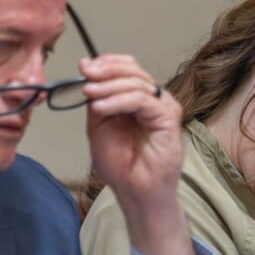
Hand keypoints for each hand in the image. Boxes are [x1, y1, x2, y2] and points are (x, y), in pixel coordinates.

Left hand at [80, 55, 194, 254]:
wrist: (135, 191)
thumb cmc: (121, 164)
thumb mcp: (99, 123)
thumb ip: (96, 97)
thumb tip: (87, 65)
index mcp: (139, 98)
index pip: (129, 67)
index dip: (107, 63)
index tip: (85, 68)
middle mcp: (155, 100)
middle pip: (134, 72)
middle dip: (107, 71)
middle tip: (86, 77)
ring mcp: (164, 108)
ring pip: (138, 84)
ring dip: (109, 86)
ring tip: (90, 95)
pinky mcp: (169, 119)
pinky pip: (143, 101)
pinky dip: (119, 101)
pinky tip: (101, 107)